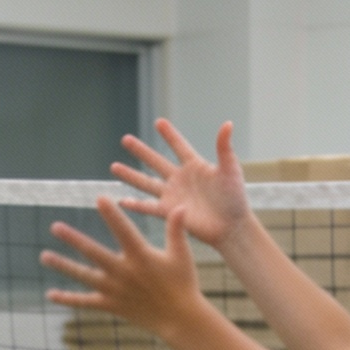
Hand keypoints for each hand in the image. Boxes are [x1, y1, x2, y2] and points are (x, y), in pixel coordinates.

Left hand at [43, 199, 208, 336]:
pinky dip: (68, 299)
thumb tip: (180, 206)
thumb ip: (176, 230)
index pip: (123, 231)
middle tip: (55, 227)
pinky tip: (50, 294)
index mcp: (141, 256)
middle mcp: (124, 272)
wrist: (181, 319)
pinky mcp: (111, 305)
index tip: (99, 198)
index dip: (111, 215)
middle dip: (74, 240)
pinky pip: (85, 302)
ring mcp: (115, 290)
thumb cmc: (183, 283)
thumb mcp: (181, 254)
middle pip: (94, 253)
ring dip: (63, 266)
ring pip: (84, 276)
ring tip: (44, 256)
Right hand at [113, 120, 249, 247]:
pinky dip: (135, 205)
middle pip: (156, 162)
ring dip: (131, 175)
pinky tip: (121, 201)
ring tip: (114, 167)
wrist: (232, 226)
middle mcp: (180, 179)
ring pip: (147, 183)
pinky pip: (148, 207)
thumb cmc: (235, 198)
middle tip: (125, 139)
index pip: (179, 146)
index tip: (159, 122)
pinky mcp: (169, 212)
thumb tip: (227, 123)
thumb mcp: (230, 169)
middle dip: (141, 151)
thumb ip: (224, 147)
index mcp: (195, 166)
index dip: (169, 135)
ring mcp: (173, 195)